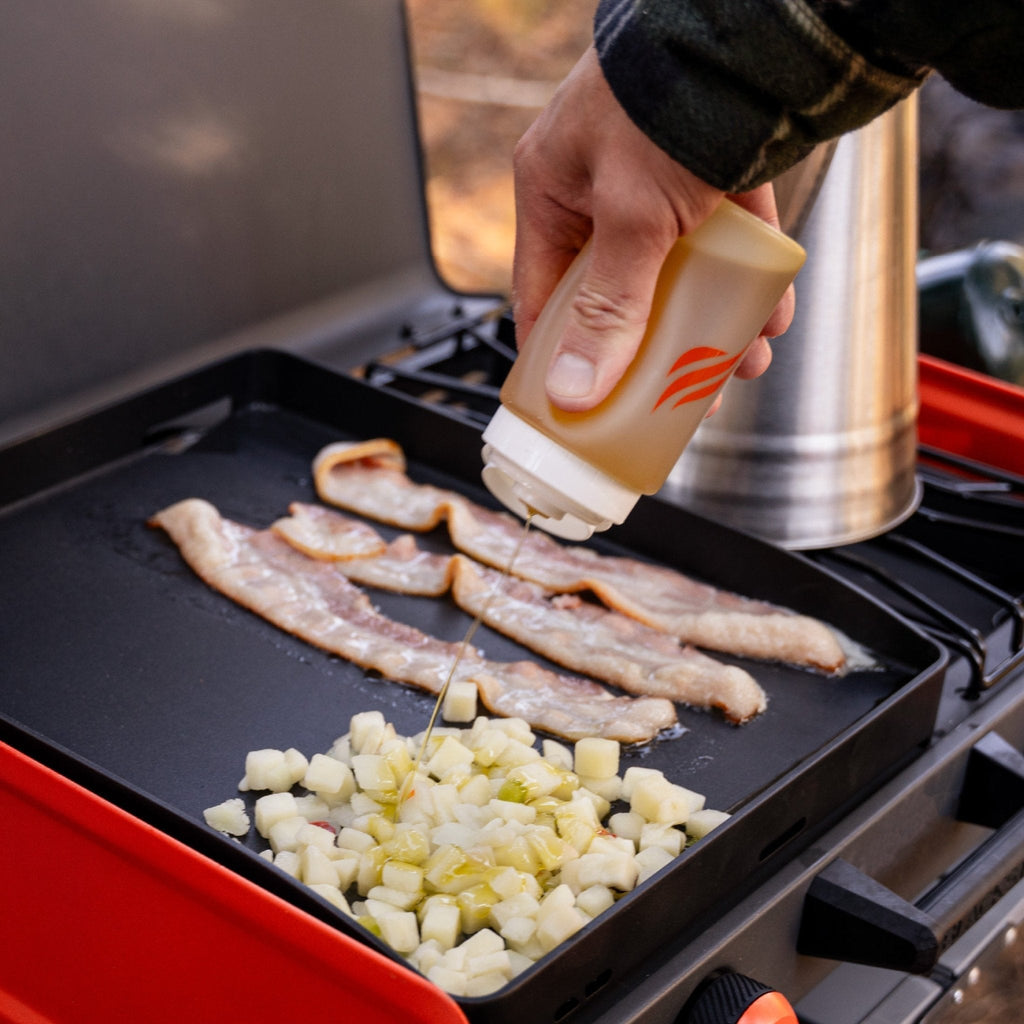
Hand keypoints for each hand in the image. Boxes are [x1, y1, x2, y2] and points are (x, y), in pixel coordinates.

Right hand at [512, 47, 793, 411]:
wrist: (759, 33)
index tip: (577, 403)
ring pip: (676, 275)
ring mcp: (659, 182)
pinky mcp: (713, 174)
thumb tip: (575, 388)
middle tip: (672, 394)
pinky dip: (746, 282)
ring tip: (738, 363)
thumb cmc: (668, 102)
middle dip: (649, 350)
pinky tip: (769, 317)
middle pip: (616, 293)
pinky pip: (724, 243)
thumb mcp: (632, 220)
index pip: (541, 293)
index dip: (557, 353)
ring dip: (706, 324)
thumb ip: (609, 306)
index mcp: (554, 190)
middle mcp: (602, 188)